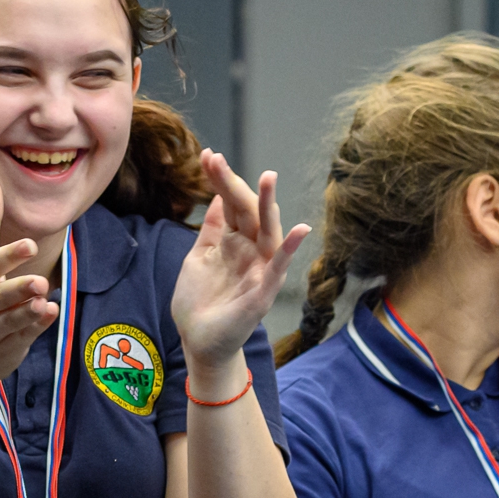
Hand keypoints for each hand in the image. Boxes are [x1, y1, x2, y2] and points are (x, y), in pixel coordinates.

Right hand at [0, 177, 53, 390]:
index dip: (8, 256)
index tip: (30, 245)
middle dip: (17, 288)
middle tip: (39, 282)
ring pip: (11, 320)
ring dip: (27, 311)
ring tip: (44, 298)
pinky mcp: (9, 346)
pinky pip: (23, 336)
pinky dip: (37, 326)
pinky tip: (51, 312)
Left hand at [171, 153, 311, 376]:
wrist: (199, 342)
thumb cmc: (199, 302)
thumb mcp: (199, 257)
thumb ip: (212, 229)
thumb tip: (218, 196)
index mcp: (233, 240)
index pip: (230, 203)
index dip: (220, 180)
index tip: (207, 156)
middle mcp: (250, 250)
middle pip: (247, 210)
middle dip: (234, 184)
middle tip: (218, 159)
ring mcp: (259, 268)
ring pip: (268, 230)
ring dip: (268, 204)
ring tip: (268, 177)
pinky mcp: (263, 291)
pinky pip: (279, 267)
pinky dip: (290, 248)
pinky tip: (299, 228)